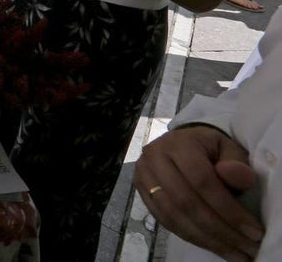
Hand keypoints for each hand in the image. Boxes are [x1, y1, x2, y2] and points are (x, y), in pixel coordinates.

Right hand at [134, 126, 261, 260]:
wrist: (182, 144)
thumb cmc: (210, 149)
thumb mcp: (228, 149)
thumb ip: (236, 163)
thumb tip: (240, 177)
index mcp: (178, 143)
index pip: (201, 180)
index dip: (227, 208)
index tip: (252, 230)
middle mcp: (154, 157)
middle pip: (185, 201)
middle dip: (218, 229)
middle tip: (245, 246)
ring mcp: (143, 176)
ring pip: (172, 215)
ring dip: (205, 238)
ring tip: (233, 251)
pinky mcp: (142, 193)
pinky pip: (165, 220)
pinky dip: (190, 236)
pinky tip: (212, 244)